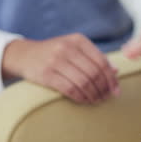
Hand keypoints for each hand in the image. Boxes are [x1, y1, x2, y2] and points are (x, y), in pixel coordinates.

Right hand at [2, 33, 119, 103]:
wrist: (24, 55)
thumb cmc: (56, 53)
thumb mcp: (75, 49)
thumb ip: (95, 58)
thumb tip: (116, 71)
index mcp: (78, 40)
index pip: (102, 62)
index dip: (111, 79)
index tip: (116, 91)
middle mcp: (67, 48)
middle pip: (94, 73)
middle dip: (103, 89)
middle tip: (106, 98)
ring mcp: (55, 60)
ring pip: (84, 82)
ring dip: (93, 95)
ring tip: (96, 100)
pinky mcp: (46, 74)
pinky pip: (70, 89)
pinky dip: (80, 97)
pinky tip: (84, 100)